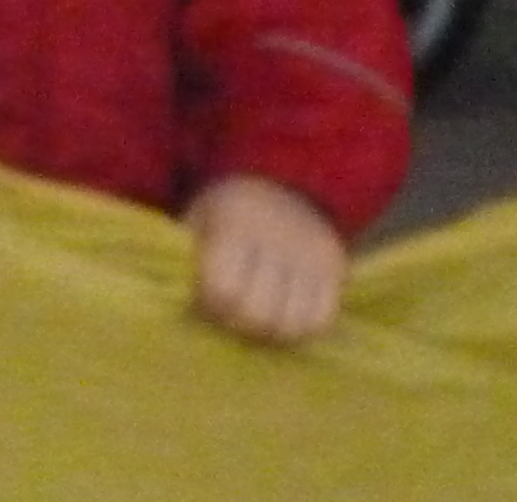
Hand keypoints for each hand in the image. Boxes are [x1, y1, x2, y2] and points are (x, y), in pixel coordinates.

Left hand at [185, 176, 347, 346]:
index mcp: (236, 223)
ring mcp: (311, 254)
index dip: (211, 305)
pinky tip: (286, 314)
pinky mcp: (335, 267)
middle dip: (241, 324)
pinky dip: (304, 327)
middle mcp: (279, 237)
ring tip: (261, 317)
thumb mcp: (198, 220)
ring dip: (273, 331)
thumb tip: (182, 307)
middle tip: (234, 315)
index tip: (207, 300)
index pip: (223, 289)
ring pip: (294, 324)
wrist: (281, 184)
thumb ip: (189, 259)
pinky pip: (323, 319)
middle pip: (260, 314)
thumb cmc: (226, 214)